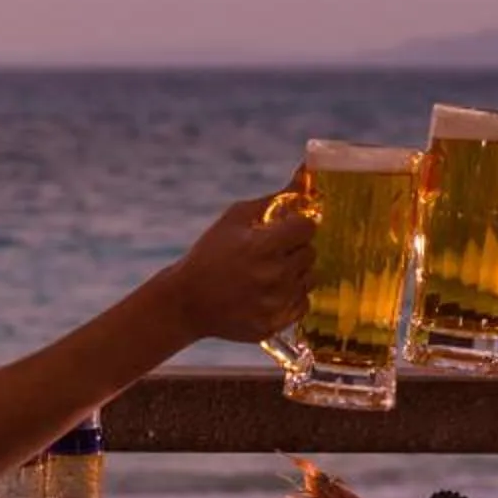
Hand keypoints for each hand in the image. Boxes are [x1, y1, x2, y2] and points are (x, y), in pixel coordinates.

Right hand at [155, 193, 314, 346]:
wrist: (186, 302)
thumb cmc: (210, 253)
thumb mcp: (235, 218)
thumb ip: (276, 198)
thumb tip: (306, 173)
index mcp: (263, 246)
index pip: (308, 228)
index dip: (297, 225)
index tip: (284, 228)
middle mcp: (273, 276)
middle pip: (310, 253)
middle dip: (294, 248)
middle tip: (272, 251)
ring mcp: (275, 303)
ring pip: (309, 279)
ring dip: (294, 273)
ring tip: (268, 272)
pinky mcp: (274, 324)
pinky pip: (302, 304)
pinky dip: (290, 296)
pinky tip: (269, 292)